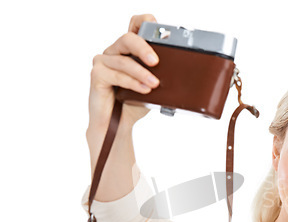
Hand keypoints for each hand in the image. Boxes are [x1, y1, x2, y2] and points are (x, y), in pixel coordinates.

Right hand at [88, 14, 159, 133]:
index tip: (160, 33)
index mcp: (129, 50)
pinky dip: (132, 82)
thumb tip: (182, 72)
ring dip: (141, 73)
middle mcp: (115, 52)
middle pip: (128, 38)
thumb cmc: (134, 104)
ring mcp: (103, 62)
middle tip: (156, 62)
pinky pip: (116, 75)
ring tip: (154, 84)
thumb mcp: (152, 87)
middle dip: (144, 48)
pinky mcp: (97, 75)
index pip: (135, 25)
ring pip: (123, 61)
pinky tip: (143, 89)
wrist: (119, 125)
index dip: (146, 22)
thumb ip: (161, 75)